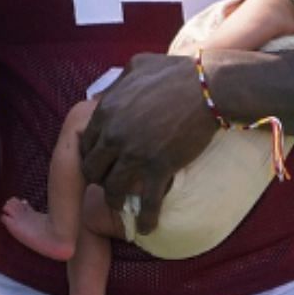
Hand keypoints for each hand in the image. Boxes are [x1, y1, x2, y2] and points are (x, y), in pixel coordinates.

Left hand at [77, 53, 219, 234]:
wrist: (209, 87)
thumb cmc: (176, 72)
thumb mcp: (138, 66)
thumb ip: (117, 82)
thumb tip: (105, 93)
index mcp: (106, 111)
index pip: (85, 143)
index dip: (91, 156)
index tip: (101, 163)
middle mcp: (114, 134)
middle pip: (92, 170)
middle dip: (98, 179)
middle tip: (109, 182)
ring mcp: (135, 154)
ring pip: (112, 190)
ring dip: (115, 202)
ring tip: (122, 206)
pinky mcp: (160, 167)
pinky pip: (148, 202)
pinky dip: (145, 220)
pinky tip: (146, 228)